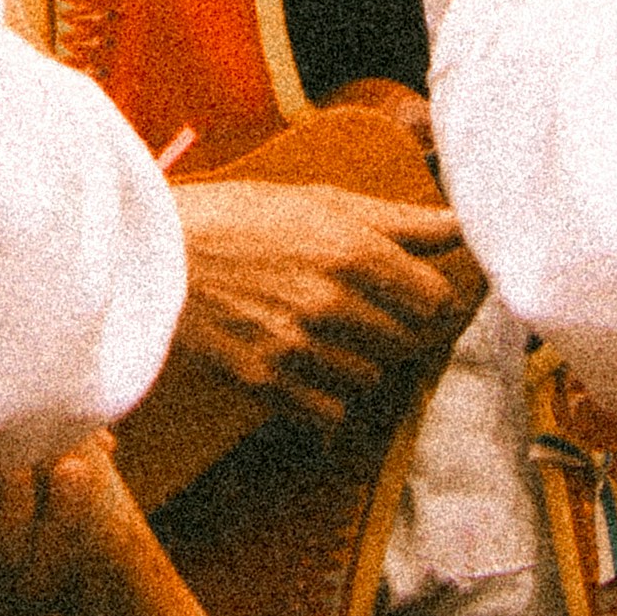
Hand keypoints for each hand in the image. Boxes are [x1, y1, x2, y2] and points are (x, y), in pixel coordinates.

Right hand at [168, 174, 475, 426]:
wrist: (157, 251)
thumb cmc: (241, 215)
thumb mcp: (321, 201)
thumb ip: (399, 221)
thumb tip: (459, 225)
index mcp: (352, 251)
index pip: (435, 300)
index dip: (433, 299)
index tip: (419, 295)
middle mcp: (332, 302)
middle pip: (408, 343)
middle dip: (398, 330)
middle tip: (373, 312)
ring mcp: (299, 347)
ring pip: (371, 378)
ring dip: (363, 363)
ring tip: (333, 336)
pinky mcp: (266, 382)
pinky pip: (329, 413)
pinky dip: (329, 400)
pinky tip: (311, 371)